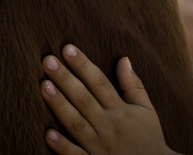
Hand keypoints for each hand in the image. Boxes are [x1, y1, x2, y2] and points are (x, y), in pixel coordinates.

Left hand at [41, 45, 180, 154]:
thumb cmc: (149, 136)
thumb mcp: (147, 109)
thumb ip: (134, 85)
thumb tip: (124, 59)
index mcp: (121, 110)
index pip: (99, 82)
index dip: (83, 65)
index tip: (68, 48)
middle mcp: (108, 125)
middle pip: (84, 98)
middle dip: (66, 78)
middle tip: (48, 60)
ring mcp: (98, 146)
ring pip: (76, 123)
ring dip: (59, 105)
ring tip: (43, 85)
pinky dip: (62, 146)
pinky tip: (47, 133)